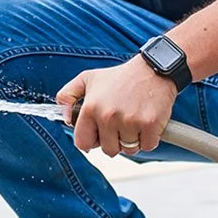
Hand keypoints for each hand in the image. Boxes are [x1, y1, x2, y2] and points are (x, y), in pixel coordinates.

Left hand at [56, 56, 176, 157]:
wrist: (153, 68)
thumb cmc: (121, 76)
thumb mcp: (87, 78)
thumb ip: (67, 95)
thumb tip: (65, 117)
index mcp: (91, 108)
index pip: (82, 142)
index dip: (91, 141)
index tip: (99, 135)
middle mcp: (108, 116)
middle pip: (108, 149)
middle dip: (115, 141)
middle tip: (121, 124)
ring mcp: (130, 121)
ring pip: (128, 150)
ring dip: (132, 140)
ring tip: (134, 120)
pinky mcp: (150, 124)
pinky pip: (147, 146)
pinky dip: (149, 139)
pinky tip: (146, 122)